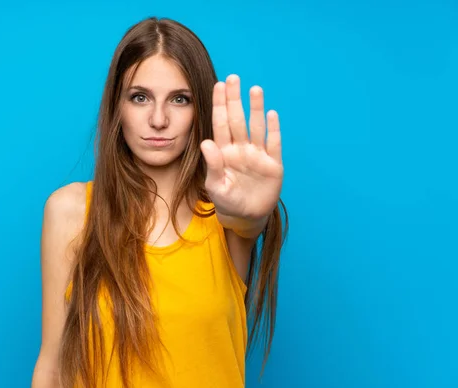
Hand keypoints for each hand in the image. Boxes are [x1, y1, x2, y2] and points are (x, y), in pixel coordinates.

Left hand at [200, 74, 283, 225]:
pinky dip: (273, 130)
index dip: (220, 105)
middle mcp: (241, 149)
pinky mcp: (273, 165)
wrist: (246, 217)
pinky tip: (272, 114)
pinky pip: (274, 144)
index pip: (220, 124)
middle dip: (235, 99)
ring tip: (254, 89)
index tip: (218, 85)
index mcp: (224, 152)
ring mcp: (257, 155)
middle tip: (233, 78)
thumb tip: (207, 143)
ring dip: (256, 109)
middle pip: (237, 120)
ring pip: (256, 127)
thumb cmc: (226, 201)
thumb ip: (213, 165)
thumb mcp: (216, 187)